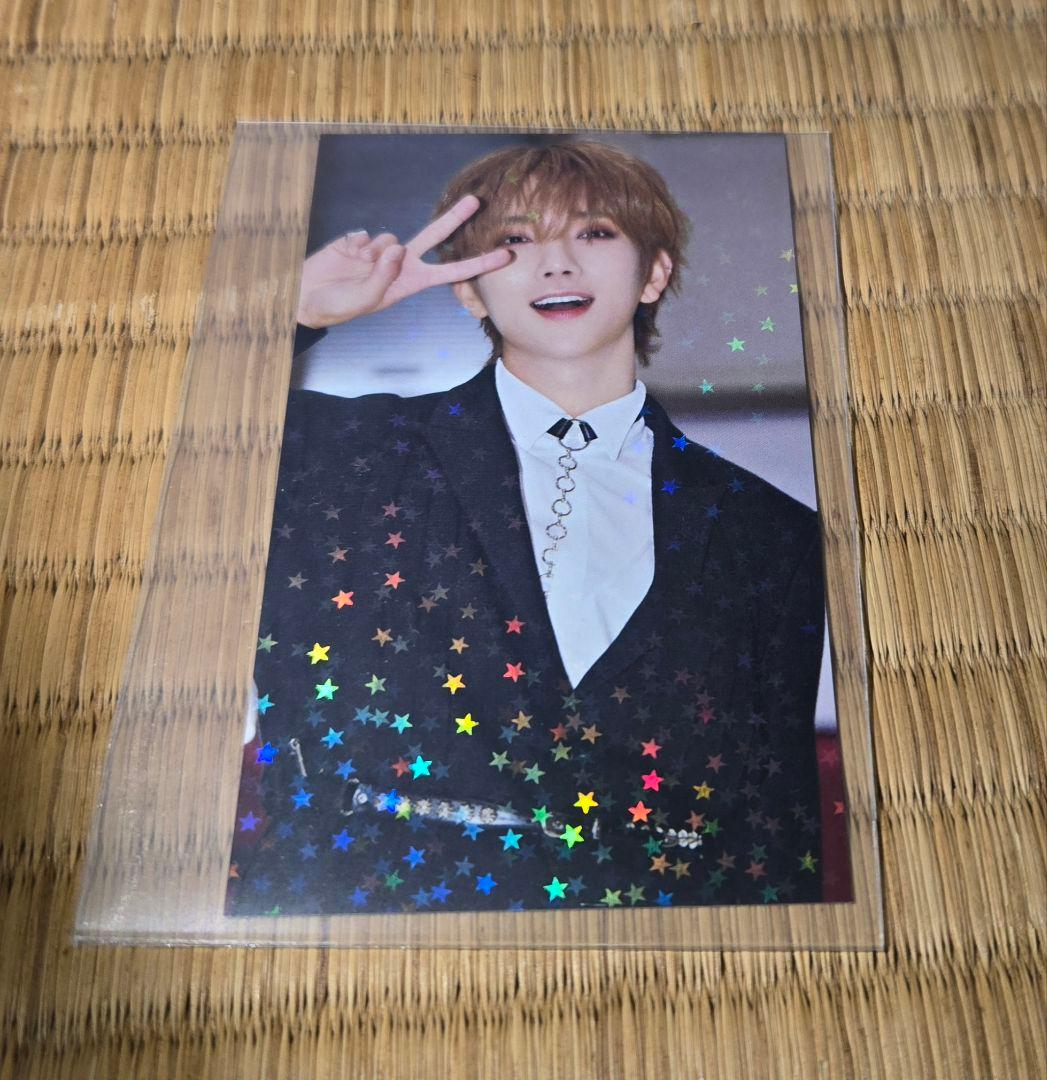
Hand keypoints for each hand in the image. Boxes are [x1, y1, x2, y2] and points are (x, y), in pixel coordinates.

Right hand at [296, 194, 511, 328]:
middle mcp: (400, 264)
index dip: (477, 264)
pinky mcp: (360, 241)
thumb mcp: (366, 299)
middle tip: (475, 201)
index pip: (450, 271)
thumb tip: (394, 247)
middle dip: (453, 218)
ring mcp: (380, 251)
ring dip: (374, 253)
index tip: (503, 257)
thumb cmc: (339, 306)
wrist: (308, 297)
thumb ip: (383, 275)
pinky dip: (354, 246)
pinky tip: (344, 259)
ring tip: (357, 269)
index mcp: (410, 283)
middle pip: (433, 236)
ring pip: (390, 237)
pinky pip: (363, 235)